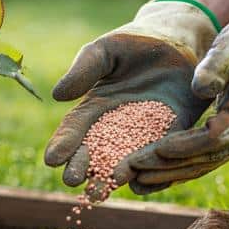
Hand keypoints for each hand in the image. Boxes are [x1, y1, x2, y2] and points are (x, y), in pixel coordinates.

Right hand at [45, 0, 218, 193]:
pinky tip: (139, 184)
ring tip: (102, 189)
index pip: (75, 129)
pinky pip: (163, 156)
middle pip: (97, 152)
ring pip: (127, 160)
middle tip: (72, 182)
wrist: (177, 39)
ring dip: (113, 176)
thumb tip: (57, 95)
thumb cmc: (134, 42)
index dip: (63, 144)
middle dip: (84, 167)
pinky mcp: (176, 133)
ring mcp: (146, 134)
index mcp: (95, 107)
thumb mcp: (104, 51)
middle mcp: (118, 127)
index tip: (51, 159)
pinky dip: (151, 172)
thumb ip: (83, 70)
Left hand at [129, 0, 228, 188]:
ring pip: (207, 162)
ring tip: (135, 180)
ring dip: (172, 172)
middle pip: (209, 157)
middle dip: (172, 165)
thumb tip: (200, 90)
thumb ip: (218, 64)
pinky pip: (205, 156)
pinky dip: (179, 166)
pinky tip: (150, 175)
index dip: (188, 144)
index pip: (218, 136)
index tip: (158, 148)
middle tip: (135, 169)